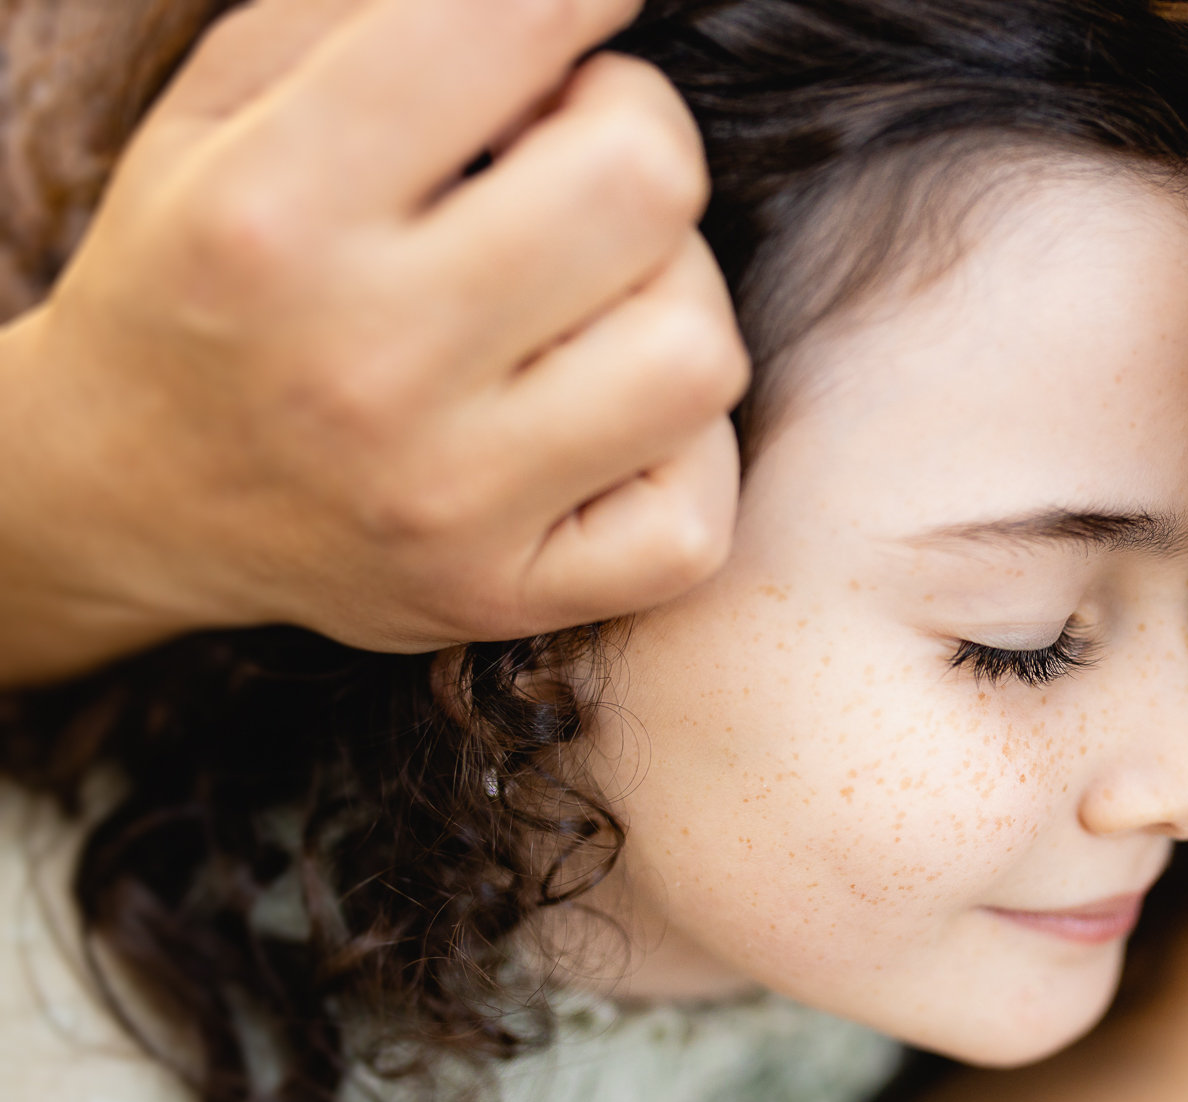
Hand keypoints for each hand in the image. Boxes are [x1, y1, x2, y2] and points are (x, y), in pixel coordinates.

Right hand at [0, 0, 745, 684]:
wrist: (130, 493)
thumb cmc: (208, 272)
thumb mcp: (230, 106)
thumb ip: (378, 15)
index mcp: (273, 212)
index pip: (502, 34)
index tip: (592, 7)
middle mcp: (360, 363)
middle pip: (647, 184)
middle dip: (639, 135)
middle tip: (581, 154)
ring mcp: (441, 500)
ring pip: (698, 352)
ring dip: (671, 297)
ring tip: (589, 294)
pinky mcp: (500, 598)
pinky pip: (695, 520)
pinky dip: (679, 455)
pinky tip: (602, 418)